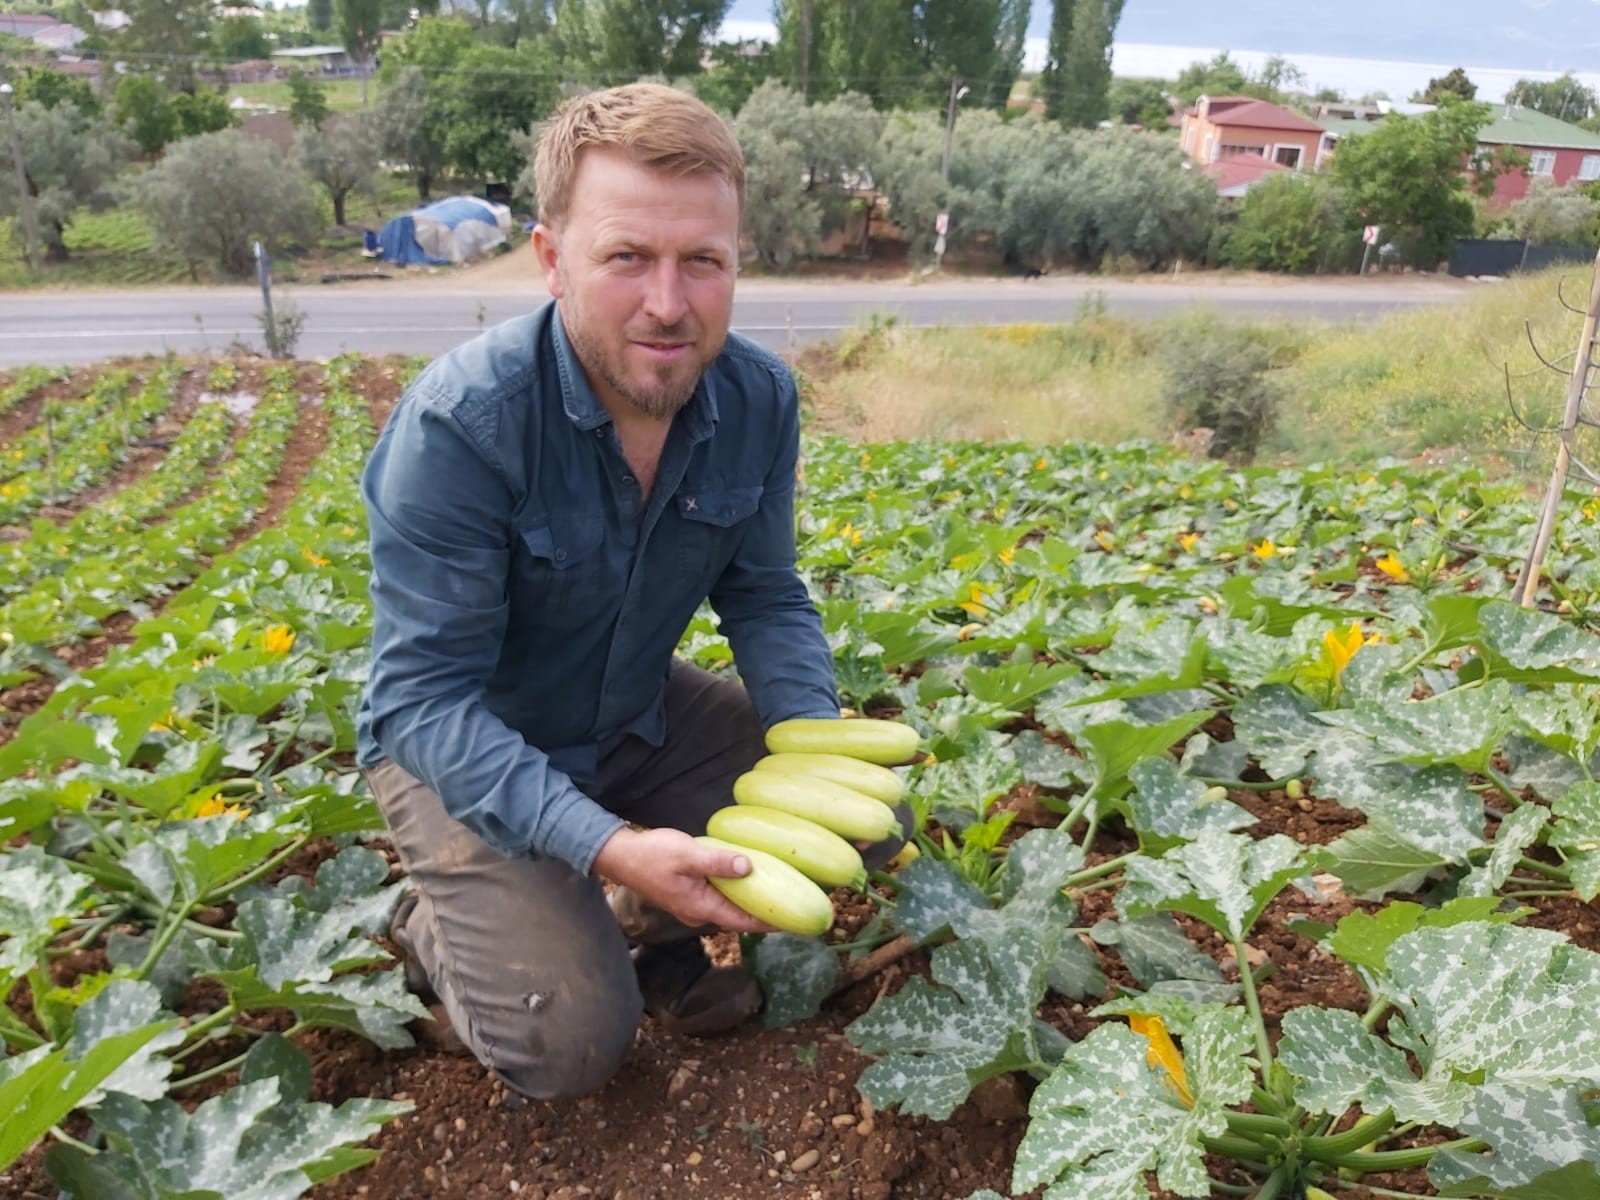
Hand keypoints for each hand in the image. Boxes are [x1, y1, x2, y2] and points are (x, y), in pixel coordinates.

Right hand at [591, 826, 775, 933]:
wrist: (620, 855)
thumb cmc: (652, 855)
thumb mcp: (688, 854)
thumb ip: (718, 861)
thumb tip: (749, 867)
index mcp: (701, 907)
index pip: (743, 921)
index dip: (770, 923)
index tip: (795, 923)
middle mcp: (698, 912)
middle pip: (738, 917)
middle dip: (763, 913)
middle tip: (792, 904)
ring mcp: (691, 905)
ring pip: (727, 906)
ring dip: (748, 901)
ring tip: (775, 891)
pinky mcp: (687, 894)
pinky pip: (717, 896)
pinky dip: (733, 891)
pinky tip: (745, 878)